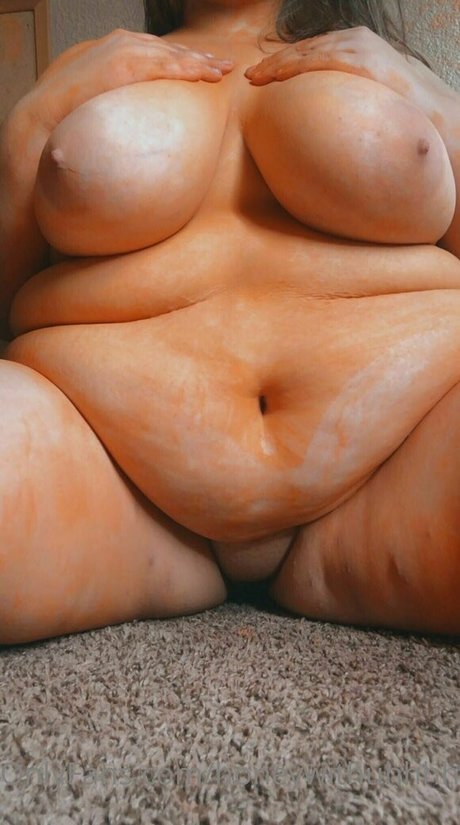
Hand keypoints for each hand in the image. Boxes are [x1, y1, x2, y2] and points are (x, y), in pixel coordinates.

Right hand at [19, 28, 233, 130]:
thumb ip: (122, 99)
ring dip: (198, 63)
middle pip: (169, 49)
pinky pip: (161, 65)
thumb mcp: (102, 100)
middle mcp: (122, 43)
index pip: (158, 52)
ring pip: (170, 54)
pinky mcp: (123, 64)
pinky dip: (184, 69)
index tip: (207, 70)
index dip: (184, 60)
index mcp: (118, 49)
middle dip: (198, 58)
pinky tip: (203, 75)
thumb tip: (138, 119)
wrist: (46, 114)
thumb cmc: (70, 115)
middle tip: (225, 68)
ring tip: (221, 72)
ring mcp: (122, 50)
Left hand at [244, 26, 455, 118]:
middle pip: (303, 48)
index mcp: (357, 45)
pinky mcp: (360, 58)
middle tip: (251, 77)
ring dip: (277, 64)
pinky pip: (318, 60)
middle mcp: (355, 39)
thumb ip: (348, 95)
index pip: (312, 50)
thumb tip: (332, 115)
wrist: (434, 112)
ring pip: (306, 51)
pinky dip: (293, 66)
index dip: (284, 61)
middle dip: (275, 62)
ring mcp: (357, 46)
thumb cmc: (403, 110)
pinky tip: (275, 77)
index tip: (263, 75)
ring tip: (255, 78)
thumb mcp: (370, 95)